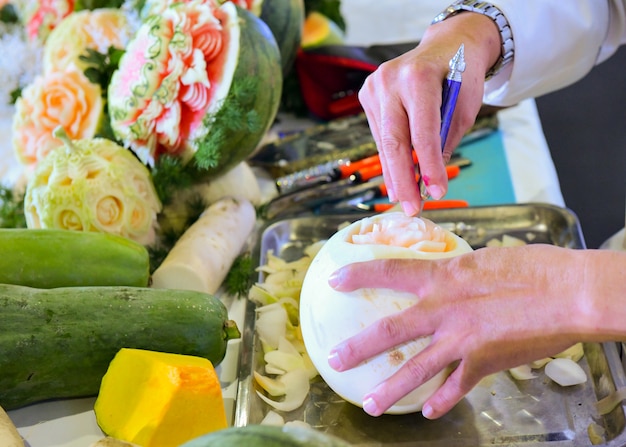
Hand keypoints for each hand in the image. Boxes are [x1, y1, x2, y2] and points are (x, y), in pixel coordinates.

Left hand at [326, 244, 586, 418]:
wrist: (568, 293)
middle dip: (359, 346)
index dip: (359, 275)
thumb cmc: (532, 267)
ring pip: (416, 370)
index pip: (390, 271)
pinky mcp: (483, 363)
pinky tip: (429, 410)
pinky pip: (455, 386)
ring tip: (368, 404)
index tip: (334, 280)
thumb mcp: (483, 260)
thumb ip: (456, 273)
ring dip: (390, 389)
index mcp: (443, 277)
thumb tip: (445, 276)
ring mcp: (461, 340)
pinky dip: (441, 400)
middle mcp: (444, 310)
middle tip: (335, 358)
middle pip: (390, 330)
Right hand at [358, 13, 501, 214]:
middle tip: (411, 209)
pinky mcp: (368, 94)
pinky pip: (381, 134)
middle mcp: (390, 80)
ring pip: (384, 141)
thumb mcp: (464, 107)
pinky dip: (390, 157)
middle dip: (403, 179)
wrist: (447, 44)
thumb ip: (445, 139)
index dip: (429, 165)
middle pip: (394, 141)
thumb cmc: (461, 74)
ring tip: (404, 200)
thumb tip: (429, 179)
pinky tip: (396, 179)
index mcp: (419, 77)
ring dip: (395, 173)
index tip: (437, 193)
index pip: (422, 131)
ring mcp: (375, 86)